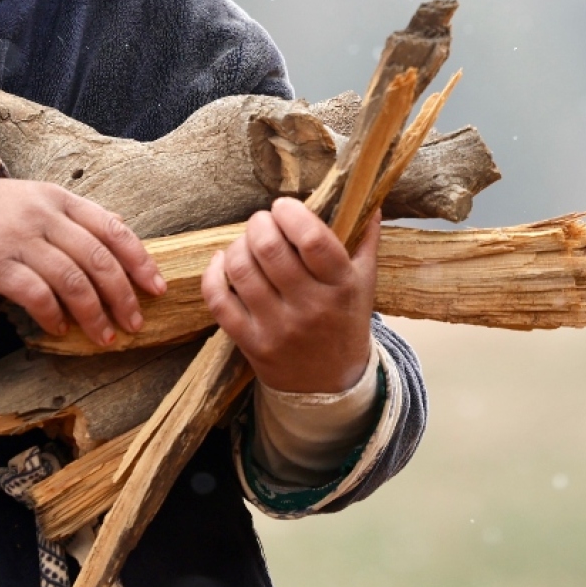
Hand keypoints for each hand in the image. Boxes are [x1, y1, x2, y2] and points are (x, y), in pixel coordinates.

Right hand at [0, 178, 165, 346]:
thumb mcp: (37, 200)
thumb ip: (76, 217)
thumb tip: (121, 234)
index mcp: (60, 199)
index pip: (112, 229)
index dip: (139, 261)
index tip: (157, 288)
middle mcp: (45, 217)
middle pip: (98, 259)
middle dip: (122, 295)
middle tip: (135, 323)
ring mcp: (21, 241)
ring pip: (72, 280)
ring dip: (94, 313)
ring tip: (105, 336)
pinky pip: (36, 294)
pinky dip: (52, 314)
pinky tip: (60, 328)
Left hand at [200, 196, 376, 393]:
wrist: (331, 386)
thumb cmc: (345, 322)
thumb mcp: (364, 283)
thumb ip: (365, 240)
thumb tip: (371, 200)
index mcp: (341, 286)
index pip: (312, 239)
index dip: (290, 213)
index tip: (284, 207)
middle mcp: (310, 307)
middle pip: (268, 248)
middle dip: (259, 223)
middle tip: (262, 223)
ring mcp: (277, 328)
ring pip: (241, 269)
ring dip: (237, 245)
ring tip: (247, 244)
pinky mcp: (250, 343)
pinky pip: (219, 300)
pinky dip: (214, 273)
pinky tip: (223, 263)